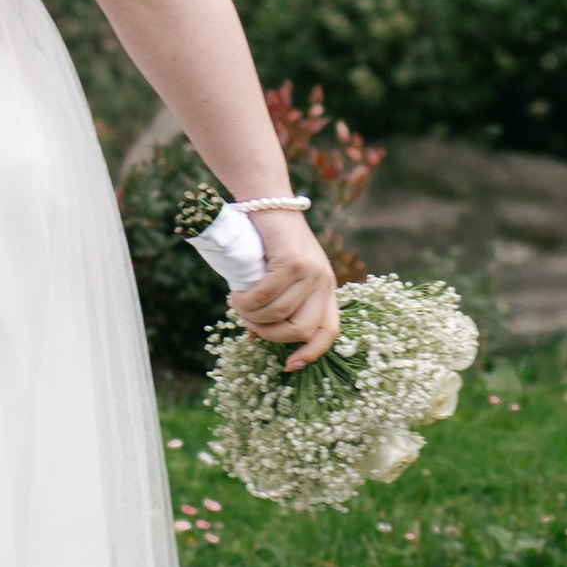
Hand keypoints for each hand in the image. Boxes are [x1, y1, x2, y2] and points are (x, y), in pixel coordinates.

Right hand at [235, 207, 341, 369]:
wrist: (267, 200)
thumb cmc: (267, 242)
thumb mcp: (278, 276)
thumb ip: (275, 304)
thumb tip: (256, 336)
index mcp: (325, 289)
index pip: (329, 331)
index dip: (311, 354)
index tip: (288, 366)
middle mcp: (324, 282)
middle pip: (302, 330)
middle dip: (271, 335)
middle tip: (249, 323)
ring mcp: (311, 271)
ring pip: (280, 314)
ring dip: (252, 316)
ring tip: (238, 303)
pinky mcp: (293, 261)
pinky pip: (267, 295)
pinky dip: (246, 301)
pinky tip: (236, 294)